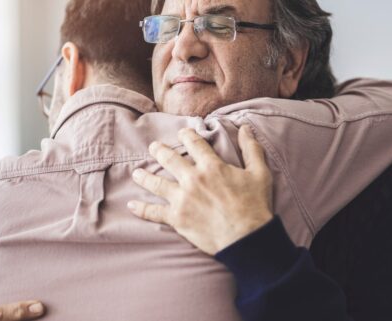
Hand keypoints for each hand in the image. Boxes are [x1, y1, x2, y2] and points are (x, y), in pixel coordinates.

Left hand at [128, 125, 273, 254]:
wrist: (246, 238)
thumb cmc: (255, 206)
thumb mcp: (259, 173)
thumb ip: (252, 149)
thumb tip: (246, 128)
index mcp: (211, 166)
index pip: (194, 143)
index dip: (187, 135)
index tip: (182, 133)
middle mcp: (192, 179)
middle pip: (169, 159)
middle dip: (159, 150)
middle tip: (154, 147)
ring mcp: (182, 199)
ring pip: (156, 183)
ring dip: (144, 176)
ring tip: (137, 173)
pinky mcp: (177, 218)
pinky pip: (154, 212)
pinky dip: (141, 209)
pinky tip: (131, 204)